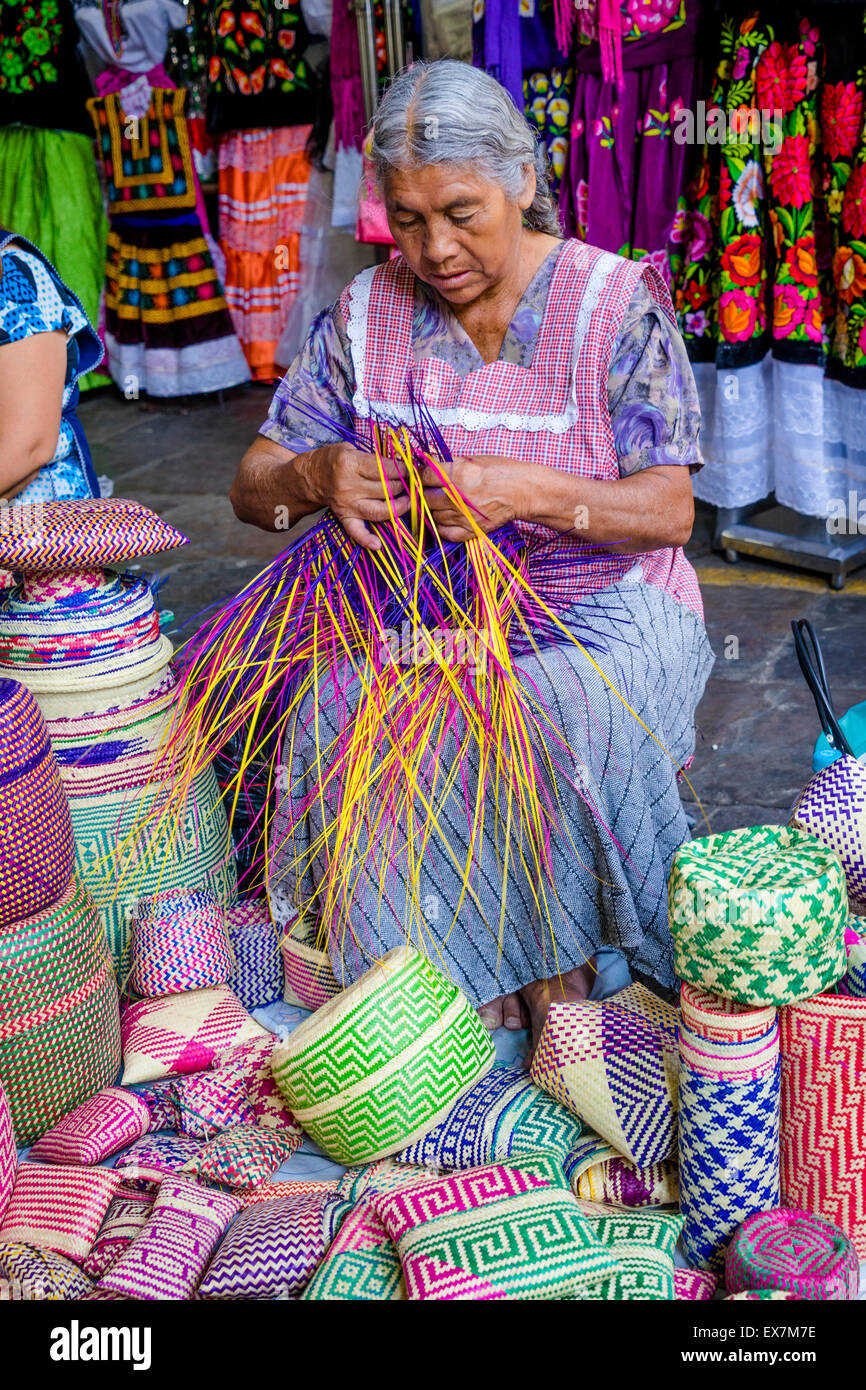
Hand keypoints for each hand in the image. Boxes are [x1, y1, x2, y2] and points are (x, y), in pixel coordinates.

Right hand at [297, 442, 411, 550]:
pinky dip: (366, 540)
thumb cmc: (334, 460)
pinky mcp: (344, 517)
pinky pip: (355, 532)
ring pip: (379, 511)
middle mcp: (348, 486)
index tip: (411, 469)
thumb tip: (401, 466)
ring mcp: (347, 504)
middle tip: (411, 483)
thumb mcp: (351, 449)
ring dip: (398, 508)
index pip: (384, 469)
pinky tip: (377, 544)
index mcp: (350, 465)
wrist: (310, 477)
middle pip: (386, 490)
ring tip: (409, 502)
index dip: (402, 469)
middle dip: (404, 486)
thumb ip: (374, 458)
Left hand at [419, 455, 522, 542]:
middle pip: (425, 497)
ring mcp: (463, 515)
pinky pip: (444, 533)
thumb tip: (427, 465)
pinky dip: (441, 527)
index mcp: (458, 474)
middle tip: (430, 490)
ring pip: (432, 515)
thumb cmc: (501, 471)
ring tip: (442, 503)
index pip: (424, 476)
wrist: (523, 491)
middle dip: (424, 493)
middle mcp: (458, 496)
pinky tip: (446, 518)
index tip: (420, 475)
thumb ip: (449, 464)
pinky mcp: (470, 530)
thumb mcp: (473, 459)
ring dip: (433, 510)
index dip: (419, 475)